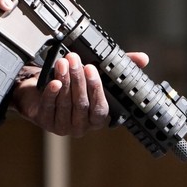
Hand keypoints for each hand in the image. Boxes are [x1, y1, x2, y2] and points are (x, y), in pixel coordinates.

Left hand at [14, 50, 149, 137]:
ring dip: (64, 81)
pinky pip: (49, 108)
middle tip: (74, 60)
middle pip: (81, 104)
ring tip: (63, 63)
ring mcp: (63, 126)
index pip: (100, 108)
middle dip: (78, 79)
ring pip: (65, 104)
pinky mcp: (46, 122)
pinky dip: (51, 93)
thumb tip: (142, 59)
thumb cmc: (75, 87)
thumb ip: (118, 68)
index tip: (92, 68)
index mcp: (97, 119)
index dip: (96, 88)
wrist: (43, 93)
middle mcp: (82, 126)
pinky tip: (53, 82)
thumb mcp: (97, 77)